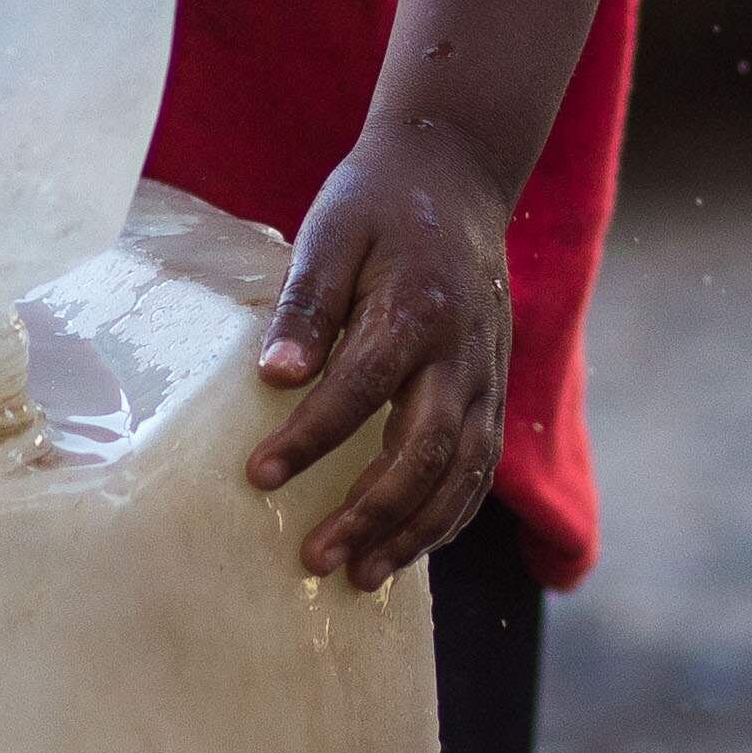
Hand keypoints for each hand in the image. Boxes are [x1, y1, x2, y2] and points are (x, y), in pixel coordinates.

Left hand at [245, 117, 515, 590]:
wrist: (456, 174)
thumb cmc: (378, 203)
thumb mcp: (330, 231)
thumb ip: (306, 304)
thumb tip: (273, 377)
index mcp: (417, 308)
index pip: (363, 388)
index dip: (312, 438)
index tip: (258, 476)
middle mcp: (462, 353)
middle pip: (425, 450)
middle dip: (371, 512)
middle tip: (315, 559)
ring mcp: (486, 377)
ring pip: (462, 474)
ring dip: (414, 532)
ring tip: (361, 578)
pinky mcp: (493, 391)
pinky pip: (479, 468)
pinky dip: (448, 516)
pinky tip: (407, 548)